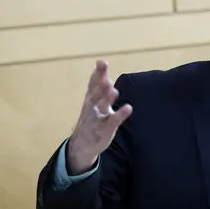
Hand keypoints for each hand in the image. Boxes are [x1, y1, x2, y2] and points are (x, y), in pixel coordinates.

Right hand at [67, 60, 132, 174]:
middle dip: (100, 84)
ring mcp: (97, 119)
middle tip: (105, 74)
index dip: (97, 74)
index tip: (101, 62)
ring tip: (113, 90)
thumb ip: (98, 85)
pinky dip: (120, 115)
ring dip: (107, 98)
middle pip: (96, 94)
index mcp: (90, 99)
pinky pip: (112, 122)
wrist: (81, 146)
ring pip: (101, 107)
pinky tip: (128, 108)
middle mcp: (91, 108)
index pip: (92, 84)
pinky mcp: (105, 130)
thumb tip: (103, 66)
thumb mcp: (93, 102)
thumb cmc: (91, 119)